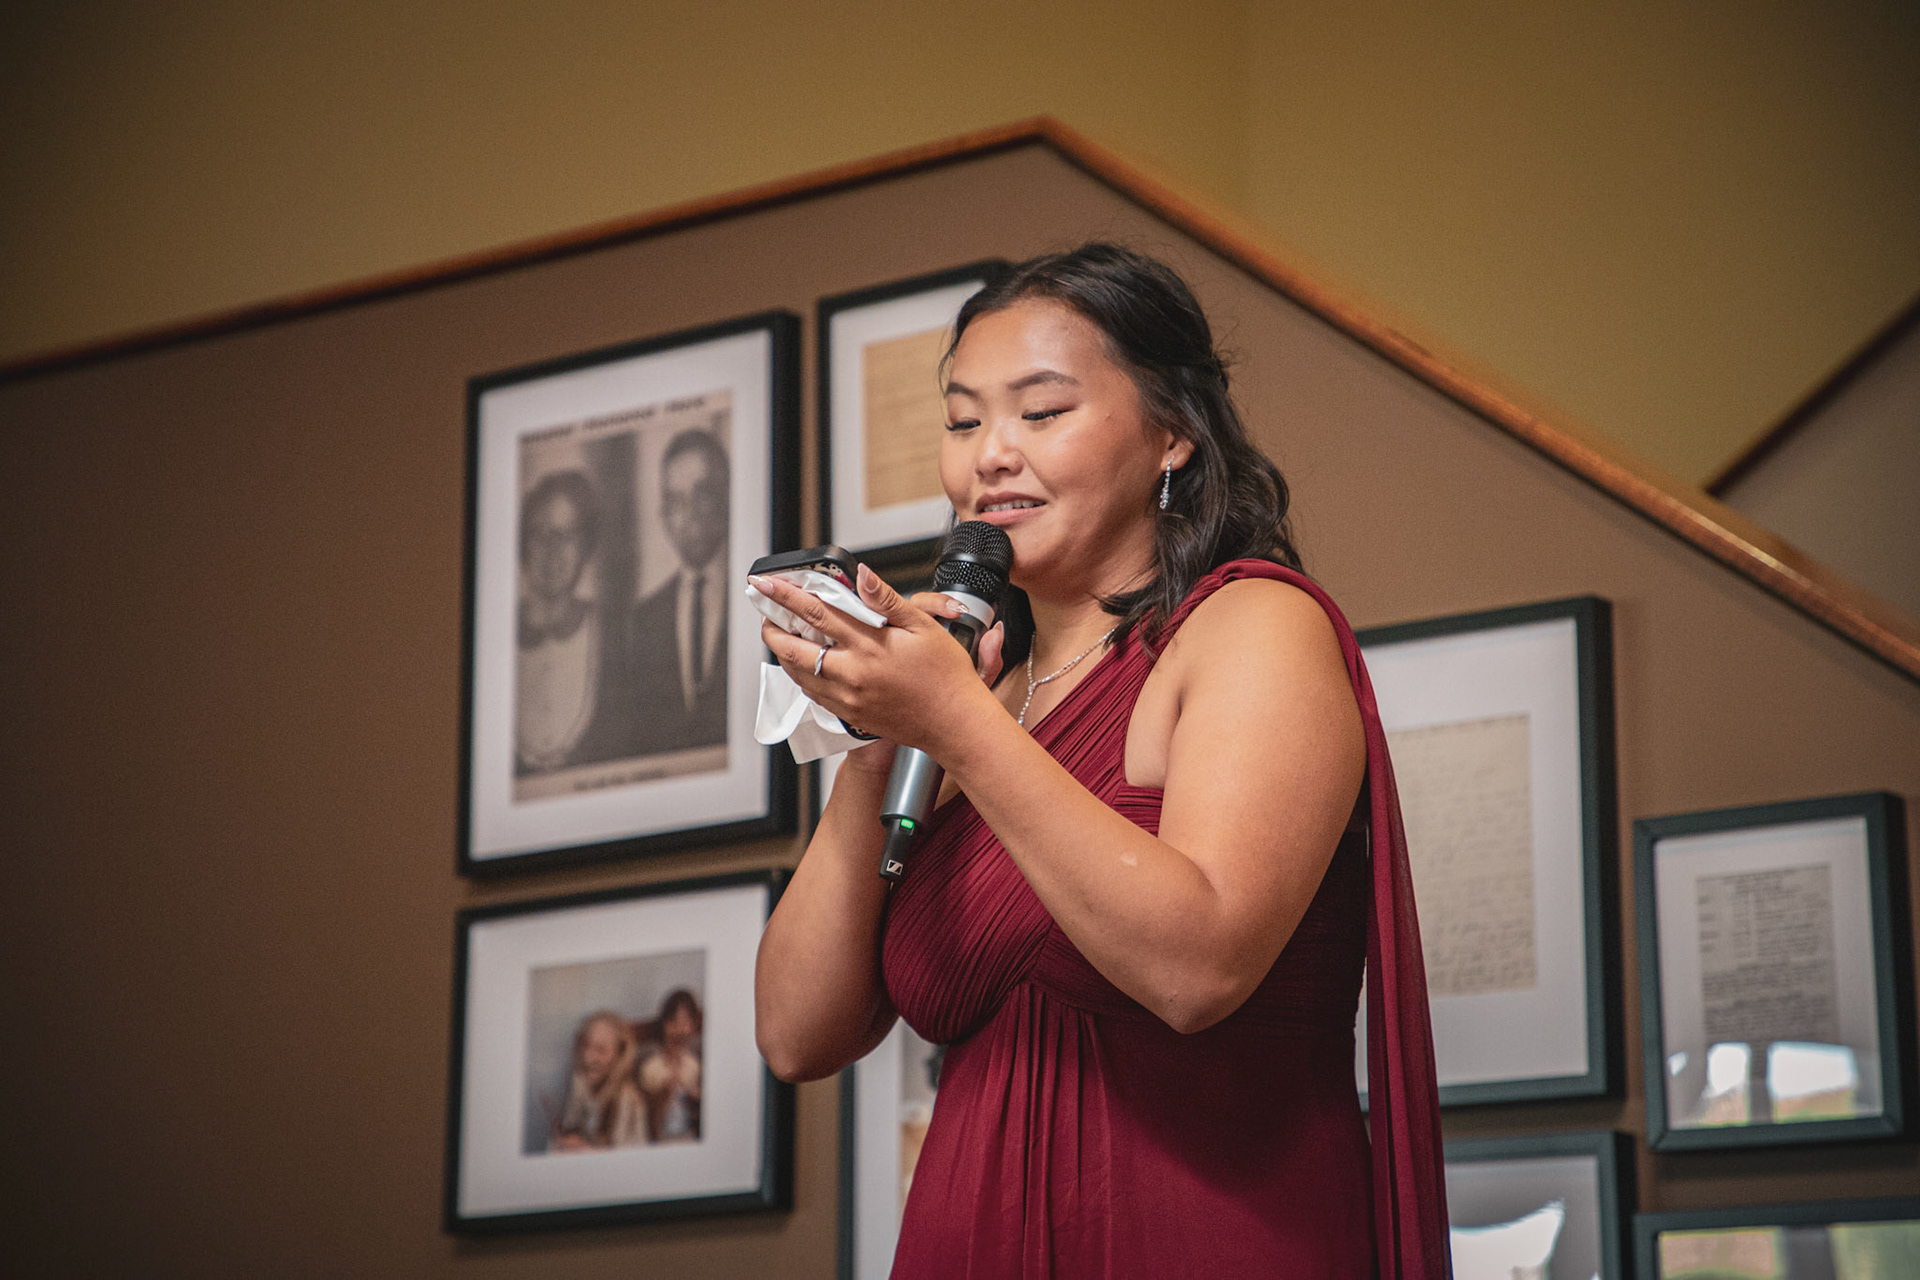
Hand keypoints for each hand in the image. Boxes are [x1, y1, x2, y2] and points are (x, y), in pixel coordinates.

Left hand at [752, 563, 1005, 761]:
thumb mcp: (923, 626)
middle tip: (764, 612)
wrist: (955, 723)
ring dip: (784, 653)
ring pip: (799, 674)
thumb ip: (886, 599)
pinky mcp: (851, 715)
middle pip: (795, 649)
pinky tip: (806, 665)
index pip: (816, 614)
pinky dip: (802, 676)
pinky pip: (814, 694)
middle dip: (772, 628)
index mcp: (869, 646)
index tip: (765, 585)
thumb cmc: (946, 675)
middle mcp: (852, 674)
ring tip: (780, 635)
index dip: (786, 596)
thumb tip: (862, 575)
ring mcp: (848, 698)